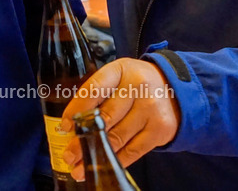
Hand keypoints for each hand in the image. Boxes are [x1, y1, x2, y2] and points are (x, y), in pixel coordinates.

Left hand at [60, 59, 180, 178]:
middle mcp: (138, 87)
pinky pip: (133, 151)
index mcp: (121, 70)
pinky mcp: (160, 129)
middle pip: (105, 117)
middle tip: (69, 154)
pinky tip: (102, 165)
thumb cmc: (136, 84)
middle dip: (83, 139)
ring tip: (80, 166)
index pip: (94, 90)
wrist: (173, 88)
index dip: (76, 110)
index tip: (65, 126)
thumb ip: (97, 94)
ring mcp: (151, 109)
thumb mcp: (117, 77)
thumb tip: (72, 124)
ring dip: (96, 155)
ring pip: (117, 138)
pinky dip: (115, 160)